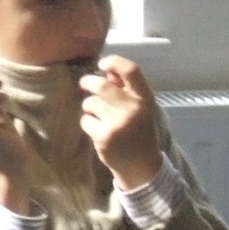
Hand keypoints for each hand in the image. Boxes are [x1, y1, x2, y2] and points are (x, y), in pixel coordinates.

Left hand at [79, 56, 162, 191]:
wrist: (141, 167)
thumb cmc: (139, 133)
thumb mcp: (141, 109)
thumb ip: (126, 90)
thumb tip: (106, 71)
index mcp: (145, 98)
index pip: (131, 70)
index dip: (114, 62)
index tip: (102, 64)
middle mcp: (133, 109)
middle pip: (102, 86)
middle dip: (88, 82)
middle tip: (84, 83)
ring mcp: (118, 123)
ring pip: (90, 103)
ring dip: (89, 107)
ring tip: (98, 116)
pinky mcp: (104, 137)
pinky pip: (85, 120)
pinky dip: (88, 123)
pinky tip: (98, 131)